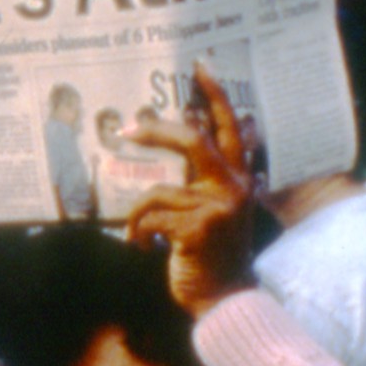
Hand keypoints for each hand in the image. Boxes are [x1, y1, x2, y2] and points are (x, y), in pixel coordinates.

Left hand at [124, 66, 256, 315]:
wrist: (223, 299)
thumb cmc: (211, 252)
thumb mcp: (215, 206)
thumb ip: (205, 170)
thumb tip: (190, 120)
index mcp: (239, 178)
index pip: (229, 127)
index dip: (215, 95)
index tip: (199, 65)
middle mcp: (234, 188)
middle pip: (192, 141)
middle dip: (155, 132)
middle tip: (125, 128)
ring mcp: (218, 208)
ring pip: (157, 192)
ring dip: (137, 216)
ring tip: (139, 237)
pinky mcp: (197, 229)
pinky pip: (149, 218)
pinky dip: (137, 233)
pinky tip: (145, 249)